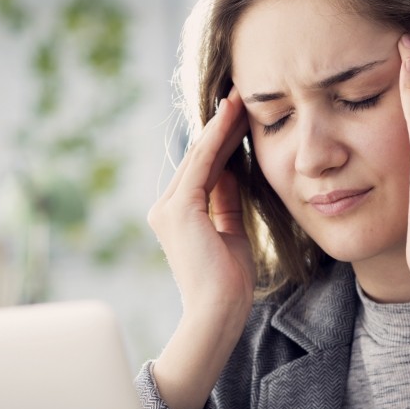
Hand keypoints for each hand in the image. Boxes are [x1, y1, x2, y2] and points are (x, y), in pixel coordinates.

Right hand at [148, 88, 253, 327]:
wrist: (218, 311)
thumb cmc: (229, 283)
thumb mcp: (231, 232)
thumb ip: (227, 201)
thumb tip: (233, 171)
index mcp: (179, 216)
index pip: (204, 171)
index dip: (223, 143)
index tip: (242, 118)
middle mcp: (167, 208)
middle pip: (200, 159)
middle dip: (221, 127)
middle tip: (240, 96)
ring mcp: (169, 208)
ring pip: (200, 157)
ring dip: (221, 125)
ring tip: (239, 98)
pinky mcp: (178, 209)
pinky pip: (202, 165)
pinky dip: (217, 139)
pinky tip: (231, 116)